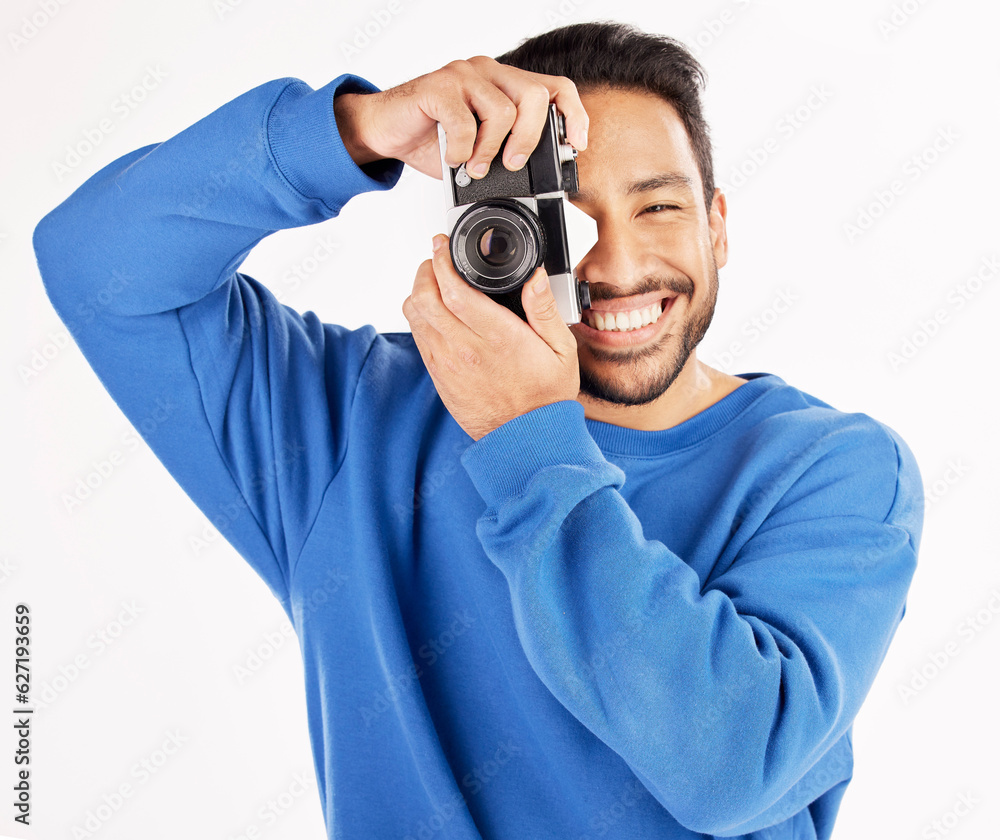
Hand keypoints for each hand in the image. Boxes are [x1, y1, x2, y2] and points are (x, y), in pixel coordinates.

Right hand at [333, 55, 587, 178]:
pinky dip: (461, 150)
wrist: (385, 129)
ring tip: (474, 168)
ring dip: (490, 150)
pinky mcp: (437, 87)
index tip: (574, 146)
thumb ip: (505, 151)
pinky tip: (452, 159)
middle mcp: (488, 72)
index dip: (573, 115)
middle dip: (529, 140)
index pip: (555, 88)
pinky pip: (464, 120)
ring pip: (502, 110)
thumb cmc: (432, 137)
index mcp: (504, 84)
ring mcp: (463, 76)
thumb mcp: (478, 148)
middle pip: (534, 98)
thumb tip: (537, 177)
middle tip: (512, 165)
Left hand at [403, 234, 579, 440]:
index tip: (442, 245)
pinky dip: (420, 317)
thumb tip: (535, 278)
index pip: (455, 290)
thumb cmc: (545, 397)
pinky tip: (436, 312)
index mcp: (498, 338)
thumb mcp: (562, 350)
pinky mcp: (439, 376)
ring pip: (415, 316)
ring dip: (420, 292)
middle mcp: (466, 350)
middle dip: (425, 270)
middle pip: (425, 298)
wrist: (526, 440)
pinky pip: (418, 337)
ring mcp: (447, 364)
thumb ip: (545, 309)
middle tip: (436, 259)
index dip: (442, 261)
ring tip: (435, 282)